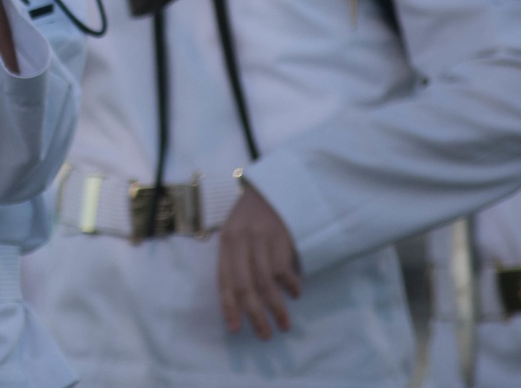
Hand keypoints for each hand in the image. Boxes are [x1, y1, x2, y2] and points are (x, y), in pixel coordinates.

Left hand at [217, 183, 301, 339]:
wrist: (272, 186)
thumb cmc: (252, 216)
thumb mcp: (236, 233)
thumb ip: (236, 261)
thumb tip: (242, 301)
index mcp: (225, 242)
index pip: (224, 280)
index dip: (229, 307)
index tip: (236, 330)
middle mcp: (240, 241)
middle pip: (245, 285)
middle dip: (255, 315)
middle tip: (265, 336)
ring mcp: (260, 238)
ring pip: (266, 281)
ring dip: (277, 307)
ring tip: (284, 325)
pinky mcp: (281, 235)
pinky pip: (284, 268)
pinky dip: (290, 285)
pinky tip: (295, 294)